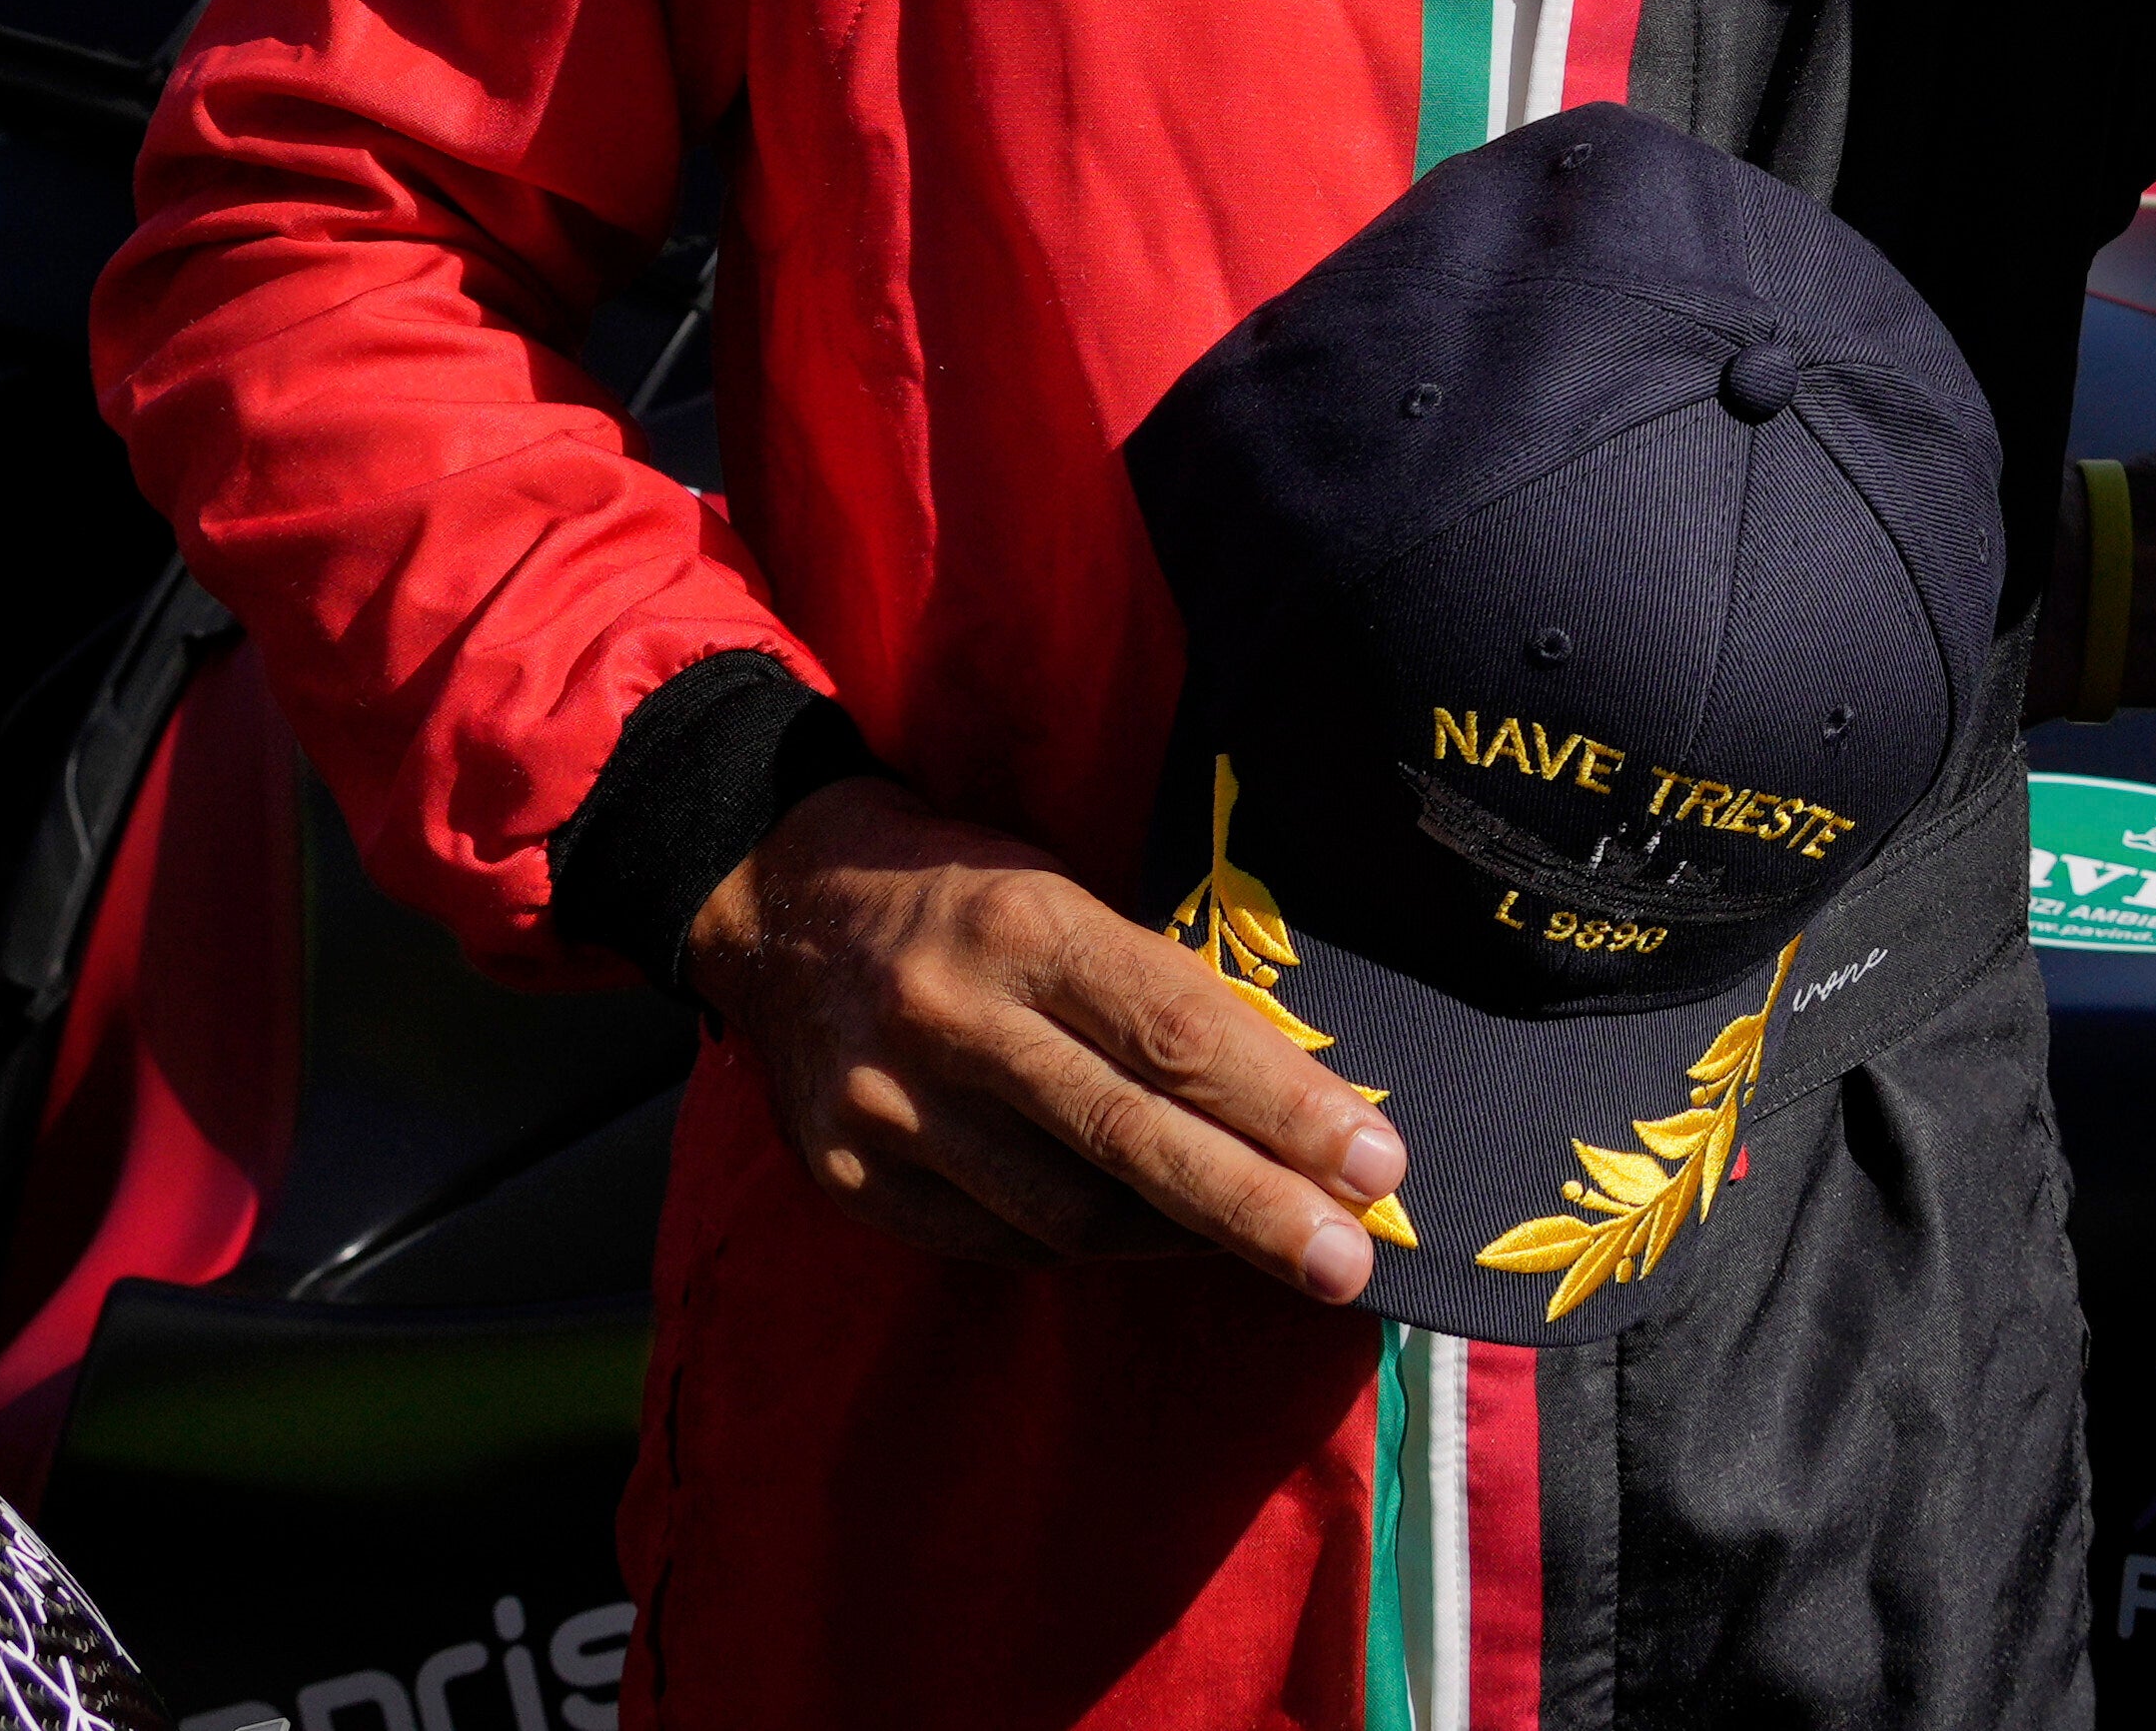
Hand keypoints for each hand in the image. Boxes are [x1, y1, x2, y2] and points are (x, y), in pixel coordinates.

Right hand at [684, 776, 1404, 1297]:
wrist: (777, 908)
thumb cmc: (963, 893)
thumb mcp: (1062, 894)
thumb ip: (1160, 991)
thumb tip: (1299, 1100)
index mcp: (1023, 926)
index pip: (1176, 1032)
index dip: (1285, 1106)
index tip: (1377, 1160)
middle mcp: (950, 1021)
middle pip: (1129, 1138)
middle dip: (1253, 1208)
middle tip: (1349, 1261)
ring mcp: (890, 1111)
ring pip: (1065, 1212)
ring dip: (1180, 1237)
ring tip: (1264, 1242)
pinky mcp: (850, 1178)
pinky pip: (1000, 1241)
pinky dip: (1089, 1244)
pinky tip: (1150, 1234)